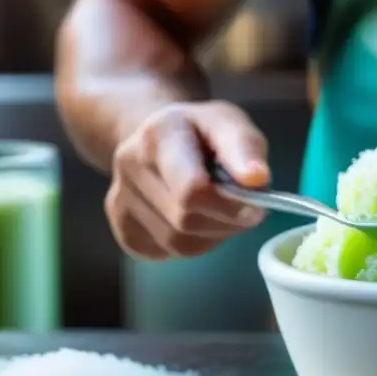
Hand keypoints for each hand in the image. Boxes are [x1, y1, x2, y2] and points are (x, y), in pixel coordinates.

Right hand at [106, 101, 270, 259]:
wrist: (157, 139)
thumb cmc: (201, 131)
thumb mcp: (229, 122)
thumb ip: (245, 147)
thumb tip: (257, 180)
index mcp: (159, 134)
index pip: (190, 187)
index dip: (229, 203)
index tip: (257, 204)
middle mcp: (129, 165)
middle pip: (186, 218)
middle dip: (227, 220)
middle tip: (248, 208)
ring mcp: (119, 199)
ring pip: (178, 242)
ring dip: (214, 234)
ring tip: (222, 210)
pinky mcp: (122, 229)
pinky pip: (168, 253)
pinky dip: (195, 243)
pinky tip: (199, 220)